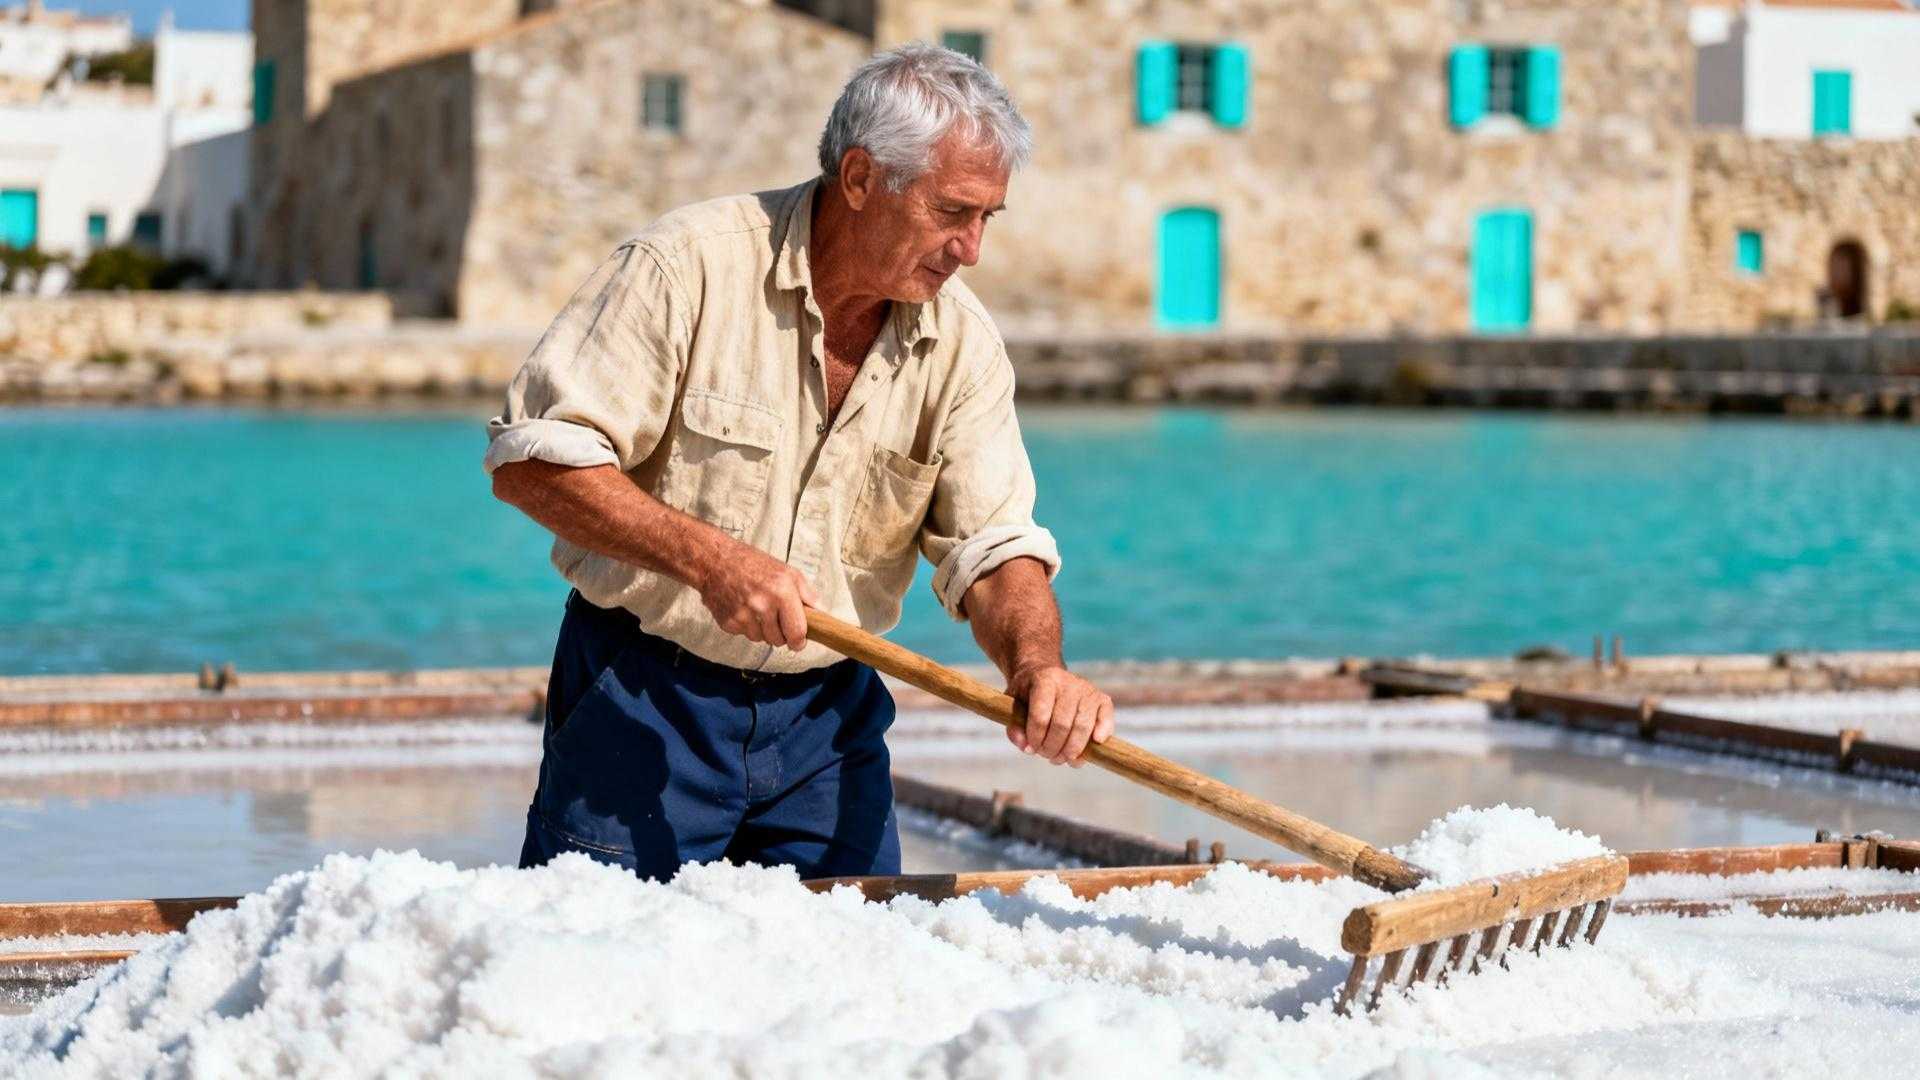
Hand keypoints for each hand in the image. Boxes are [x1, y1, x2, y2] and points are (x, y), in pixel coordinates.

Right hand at [696, 541, 819, 650]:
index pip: (796, 632)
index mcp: (782, 592)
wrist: (715, 561)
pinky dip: (746, 626)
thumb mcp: (786, 571)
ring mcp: (744, 615)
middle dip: (780, 634)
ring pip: (761, 639)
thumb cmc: (752, 564)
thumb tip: (819, 612)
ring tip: (757, 609)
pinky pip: (745, 635)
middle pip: (779, 640)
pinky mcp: (729, 622)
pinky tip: (743, 609)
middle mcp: (763, 605)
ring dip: (762, 630)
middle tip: (775, 618)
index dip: (799, 641)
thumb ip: (806, 593)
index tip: (799, 641)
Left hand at [1005, 664, 1114, 765]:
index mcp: (1044, 680)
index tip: (1031, 748)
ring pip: (1083, 726)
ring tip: (1061, 758)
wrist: (1044, 675)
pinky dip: (1103, 732)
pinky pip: (1106, 717)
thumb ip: (1014, 728)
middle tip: (1046, 755)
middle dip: (1052, 748)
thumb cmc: (1027, 695)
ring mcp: (1087, 690)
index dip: (1036, 738)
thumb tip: (1027, 748)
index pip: (1041, 716)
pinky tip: (1094, 743)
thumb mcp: (1012, 707)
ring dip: (1072, 750)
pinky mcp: (1102, 699)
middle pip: (1062, 725)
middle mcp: (1069, 682)